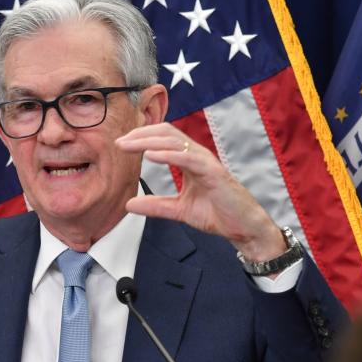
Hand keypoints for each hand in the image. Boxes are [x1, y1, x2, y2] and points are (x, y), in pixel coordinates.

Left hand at [115, 123, 284, 261]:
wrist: (243, 227)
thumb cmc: (217, 213)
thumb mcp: (178, 209)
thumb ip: (155, 205)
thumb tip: (129, 204)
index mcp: (189, 160)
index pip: (163, 139)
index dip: (142, 138)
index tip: (120, 145)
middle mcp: (197, 156)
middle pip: (166, 134)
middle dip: (141, 135)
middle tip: (119, 142)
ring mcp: (206, 162)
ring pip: (174, 142)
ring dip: (148, 141)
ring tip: (128, 145)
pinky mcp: (213, 173)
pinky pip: (188, 158)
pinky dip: (168, 154)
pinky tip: (150, 155)